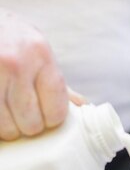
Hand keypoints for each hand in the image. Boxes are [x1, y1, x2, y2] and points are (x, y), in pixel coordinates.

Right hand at [0, 9, 69, 139]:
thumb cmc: (12, 41)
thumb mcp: (38, 53)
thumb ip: (57, 84)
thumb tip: (81, 107)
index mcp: (41, 55)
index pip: (57, 110)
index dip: (53, 119)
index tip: (46, 115)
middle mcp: (16, 64)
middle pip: (31, 123)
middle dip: (30, 125)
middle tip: (24, 113)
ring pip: (7, 128)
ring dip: (9, 127)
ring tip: (8, 111)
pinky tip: (0, 108)